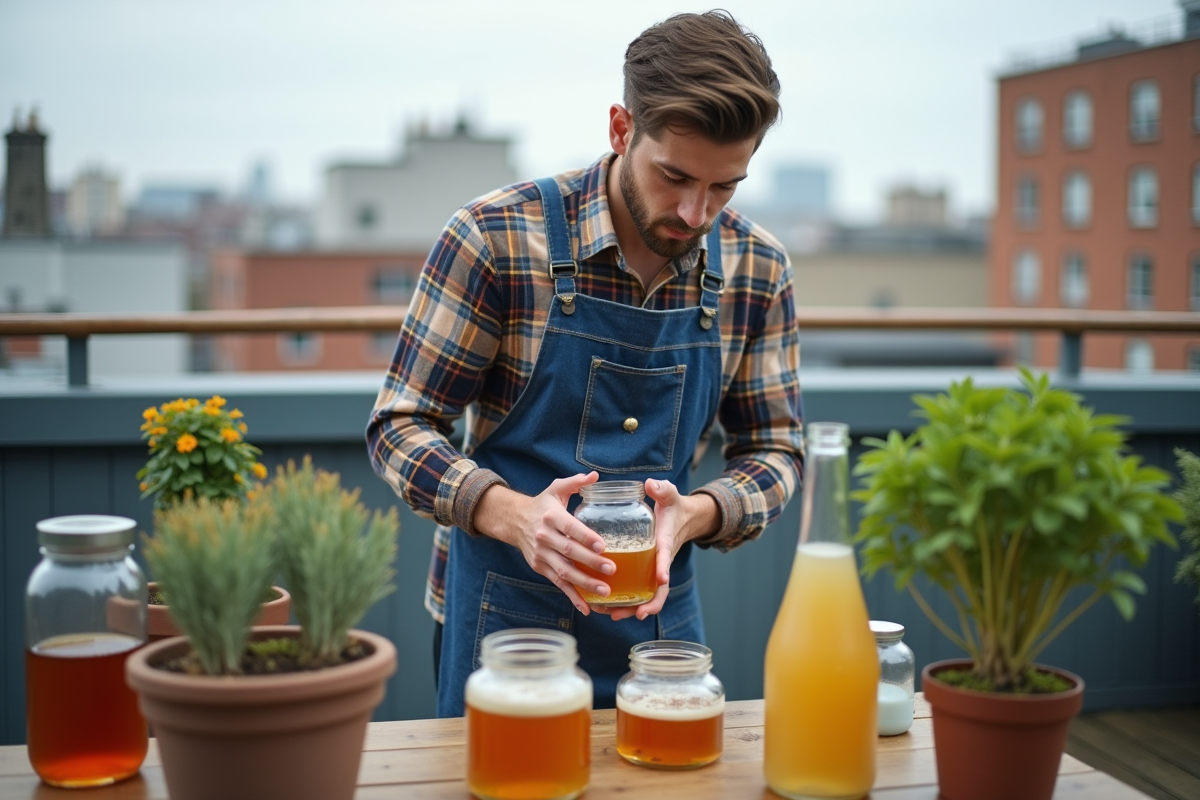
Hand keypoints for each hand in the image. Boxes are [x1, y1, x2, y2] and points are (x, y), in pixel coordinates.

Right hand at [474, 472, 615, 614]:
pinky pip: (557, 584)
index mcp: (551, 516)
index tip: (603, 546)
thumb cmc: (543, 504)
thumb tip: (595, 476)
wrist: (514, 520)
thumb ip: (576, 482)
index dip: (586, 537)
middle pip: (569, 552)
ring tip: (605, 591)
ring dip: (584, 583)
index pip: (570, 528)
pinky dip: (572, 597)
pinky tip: (586, 609)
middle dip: (591, 562)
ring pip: (564, 571)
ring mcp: (541, 554)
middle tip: (612, 569)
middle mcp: (544, 536)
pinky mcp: (540, 567)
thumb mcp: (556, 489)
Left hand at [601, 479, 718, 621]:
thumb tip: (651, 484)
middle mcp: (661, 561)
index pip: (665, 557)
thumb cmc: (672, 506)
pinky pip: (638, 591)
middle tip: (638, 614)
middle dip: (651, 603)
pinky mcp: (646, 572)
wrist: (683, 518)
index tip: (661, 579)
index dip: (663, 568)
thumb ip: (662, 489)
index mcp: (665, 542)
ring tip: (614, 615)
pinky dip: (627, 602)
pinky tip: (607, 608)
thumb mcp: (669, 494)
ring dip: (633, 608)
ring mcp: (653, 569)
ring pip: (647, 595)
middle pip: (660, 589)